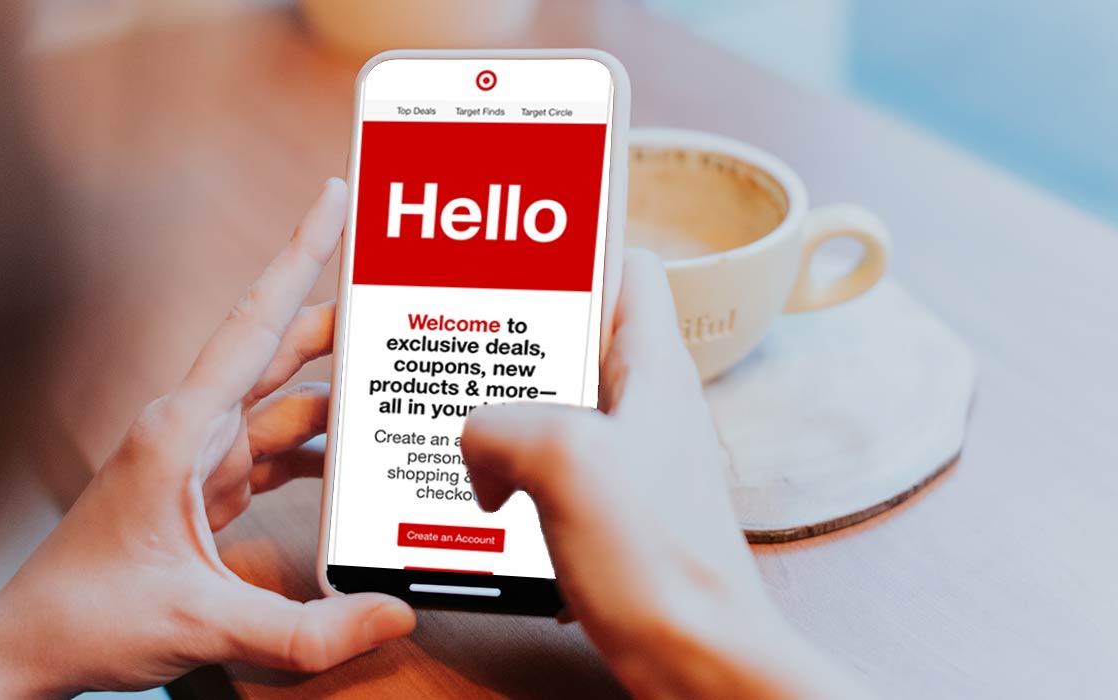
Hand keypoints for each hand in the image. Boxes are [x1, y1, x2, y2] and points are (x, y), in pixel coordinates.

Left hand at [0, 179, 414, 698]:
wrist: (32, 647)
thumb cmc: (88, 617)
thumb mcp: (203, 622)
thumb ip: (306, 630)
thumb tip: (395, 614)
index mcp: (183, 428)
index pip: (255, 322)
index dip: (299, 255)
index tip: (333, 197)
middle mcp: (195, 427)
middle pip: (283, 351)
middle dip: (343, 319)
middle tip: (403, 295)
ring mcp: (205, 456)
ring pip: (289, 404)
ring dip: (341, 398)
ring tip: (401, 387)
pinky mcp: (213, 487)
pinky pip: (282, 451)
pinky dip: (324, 455)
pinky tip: (360, 467)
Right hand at [461, 251, 870, 699]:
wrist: (698, 659)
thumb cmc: (661, 563)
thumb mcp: (567, 461)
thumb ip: (500, 424)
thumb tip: (476, 443)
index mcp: (651, 368)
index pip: (625, 268)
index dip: (574, 250)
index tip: (513, 251)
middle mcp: (640, 402)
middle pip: (571, 337)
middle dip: (511, 340)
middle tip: (454, 339)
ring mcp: (624, 455)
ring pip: (550, 404)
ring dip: (501, 413)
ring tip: (452, 420)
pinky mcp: (604, 505)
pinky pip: (545, 464)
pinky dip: (507, 470)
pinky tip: (480, 493)